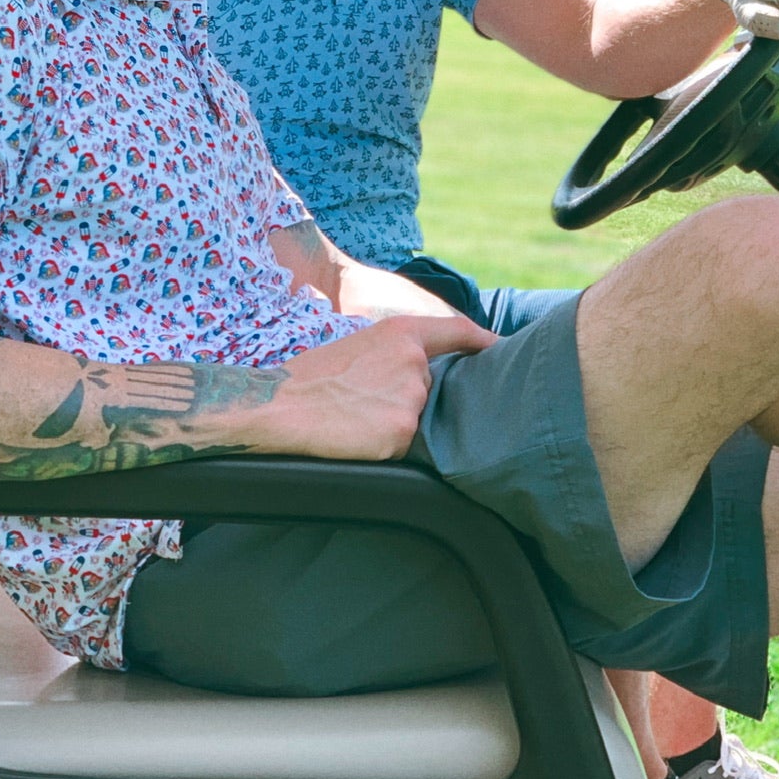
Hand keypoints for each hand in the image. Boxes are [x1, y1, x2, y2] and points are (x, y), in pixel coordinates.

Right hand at [254, 316, 497, 460]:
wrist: (277, 405)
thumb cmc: (311, 378)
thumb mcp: (359, 346)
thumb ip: (398, 355)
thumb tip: (420, 375)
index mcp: (402, 333)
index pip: (457, 332)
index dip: (483, 340)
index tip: (500, 347)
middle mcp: (413, 363)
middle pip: (428, 390)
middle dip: (405, 399)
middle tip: (362, 402)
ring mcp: (409, 400)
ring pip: (415, 420)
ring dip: (393, 424)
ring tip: (353, 418)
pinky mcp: (399, 434)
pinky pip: (401, 446)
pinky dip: (383, 447)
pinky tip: (355, 437)